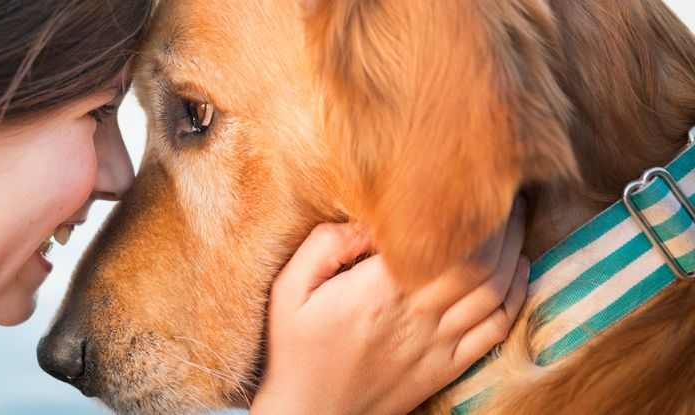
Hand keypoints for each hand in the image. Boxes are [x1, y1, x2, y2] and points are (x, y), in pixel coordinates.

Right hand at [251, 199, 527, 414]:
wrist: (311, 414)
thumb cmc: (296, 349)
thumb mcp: (289, 291)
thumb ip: (324, 246)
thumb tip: (366, 220)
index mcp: (378, 290)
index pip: (445, 242)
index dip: (471, 210)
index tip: (476, 182)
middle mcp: (416, 315)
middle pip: (481, 262)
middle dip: (503, 222)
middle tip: (508, 192)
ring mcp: (437, 344)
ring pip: (495, 291)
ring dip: (514, 252)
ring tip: (517, 220)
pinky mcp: (447, 366)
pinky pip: (496, 329)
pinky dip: (516, 297)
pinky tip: (518, 271)